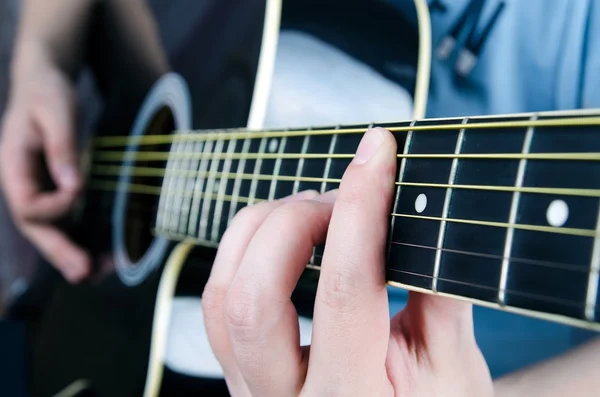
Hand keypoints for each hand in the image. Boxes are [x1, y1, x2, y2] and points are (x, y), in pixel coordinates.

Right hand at [0, 42, 89, 282]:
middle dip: (60, 251)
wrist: (43, 81)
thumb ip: (62, 147)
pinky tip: (99, 250)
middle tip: (85, 273)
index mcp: (13, 167)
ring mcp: (36, 187)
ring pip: (50, 228)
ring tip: (97, 272)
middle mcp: (22, 183)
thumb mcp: (56, 111)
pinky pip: (63, 218)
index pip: (28, 204)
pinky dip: (79, 235)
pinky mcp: (52, 187)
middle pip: (36, 227)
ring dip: (71, 251)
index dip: (55, 205)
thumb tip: (74, 186)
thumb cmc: (47, 92)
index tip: (79, 190)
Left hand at [202, 128, 493, 395]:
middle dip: (294, 221)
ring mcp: (250, 387)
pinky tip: (285, 237)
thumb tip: (423, 212)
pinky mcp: (240, 370)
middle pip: (253, 295)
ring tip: (314, 213)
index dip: (360, 209)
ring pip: (222, 294)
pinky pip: (219, 302)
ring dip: (262, 230)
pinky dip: (246, 252)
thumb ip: (440, 292)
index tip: (376, 155)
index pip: (344, 290)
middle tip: (341, 199)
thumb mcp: (455, 367)